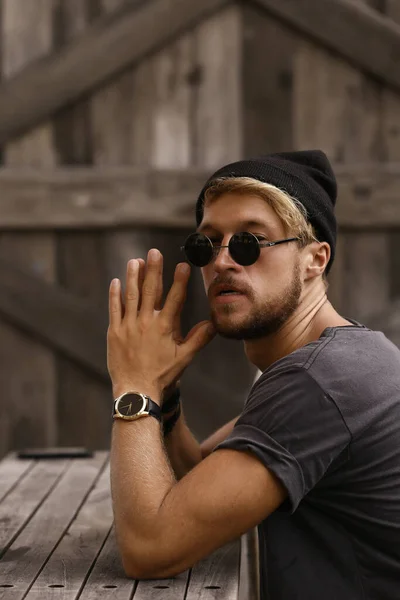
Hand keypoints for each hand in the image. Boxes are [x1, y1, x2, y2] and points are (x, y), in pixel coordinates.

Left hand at [107, 248, 215, 402]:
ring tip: (135, 260)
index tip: (182, 265)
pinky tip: (116, 281)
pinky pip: (114, 309)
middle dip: (154, 269)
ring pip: (130, 295)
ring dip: (133, 276)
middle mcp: (146, 323)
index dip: (179, 281)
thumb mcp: (184, 358)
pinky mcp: (114, 332)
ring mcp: (128, 326)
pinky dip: (115, 294)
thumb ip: (198, 339)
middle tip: (154, 252)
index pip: (174, 298)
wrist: (136, 391)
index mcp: (164, 327)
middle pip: (150, 290)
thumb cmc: (162, 376)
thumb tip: (213, 323)